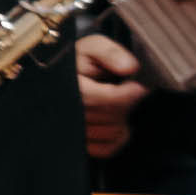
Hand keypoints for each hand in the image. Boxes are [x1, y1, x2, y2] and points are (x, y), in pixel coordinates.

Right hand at [75, 30, 142, 161]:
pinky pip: (107, 147)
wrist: (57, 76)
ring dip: (121, 118)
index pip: (104, 99)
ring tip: (117, 104)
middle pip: (110, 116)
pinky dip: (116, 137)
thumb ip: (110, 52)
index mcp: (69, 89)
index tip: (138, 87)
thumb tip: (129, 67)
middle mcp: (68, 114)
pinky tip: (113, 121)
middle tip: (127, 91)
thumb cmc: (76, 62)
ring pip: (111, 132)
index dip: (127, 94)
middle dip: (125, 103)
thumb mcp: (91, 47)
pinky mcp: (80, 145)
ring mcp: (73, 132)